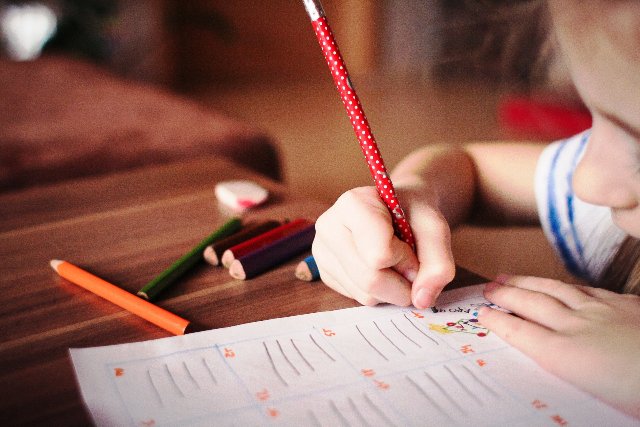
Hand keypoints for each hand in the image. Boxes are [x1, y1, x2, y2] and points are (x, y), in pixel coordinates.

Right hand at [312, 186, 454, 308]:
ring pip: (365, 294)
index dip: (406, 259)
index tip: (412, 246)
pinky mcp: (324, 273)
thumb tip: (422, 300)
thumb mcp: (435, 228)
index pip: (379, 254)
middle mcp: (328, 226)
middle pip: (370, 279)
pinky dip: (379, 292)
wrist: (399, 209)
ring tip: (395, 262)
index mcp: (352, 204)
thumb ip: (438, 262)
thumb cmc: (413, 213)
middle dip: (402, 282)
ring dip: (392, 289)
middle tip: (411, 264)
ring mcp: (322, 251)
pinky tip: (380, 269)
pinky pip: (358, 298)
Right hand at [478, 275, 639, 418]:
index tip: (482, 313)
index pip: (521, 332)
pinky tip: (564, 285)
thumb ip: (564, 374)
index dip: (498, 321)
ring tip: (511, 277)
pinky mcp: (628, 306)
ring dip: (529, 283)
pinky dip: (567, 286)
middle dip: (506, 295)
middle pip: (533, 304)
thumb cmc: (637, 393)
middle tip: (488, 288)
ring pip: (556, 290)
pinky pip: (588, 289)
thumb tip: (546, 366)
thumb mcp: (591, 398)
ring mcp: (604, 312)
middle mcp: (579, 327)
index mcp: (566, 355)